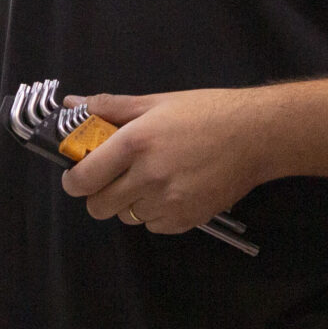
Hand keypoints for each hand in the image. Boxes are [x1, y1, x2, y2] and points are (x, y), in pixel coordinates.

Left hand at [57, 89, 274, 234]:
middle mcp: (148, 176)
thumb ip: (110, 107)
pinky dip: (155, 214)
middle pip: (99, 206)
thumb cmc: (206, 112)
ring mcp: (168, 201)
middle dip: (99, 195)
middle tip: (114, 179)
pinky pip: (153, 226)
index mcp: (135, 142)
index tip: (78, 176)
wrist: (257, 135)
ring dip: (130, 203)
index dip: (74, 181)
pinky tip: (172, 191)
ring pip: (127, 217)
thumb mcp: (156, 102)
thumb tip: (71, 105)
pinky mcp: (186, 219)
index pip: (83, 178)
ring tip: (151, 180)